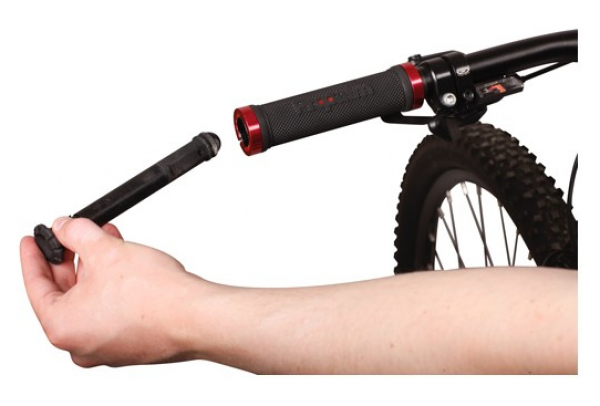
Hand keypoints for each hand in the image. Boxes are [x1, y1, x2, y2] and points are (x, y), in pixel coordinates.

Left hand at [20, 217, 211, 366]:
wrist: (196, 316)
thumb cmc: (155, 297)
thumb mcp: (107, 251)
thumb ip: (77, 234)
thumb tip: (66, 227)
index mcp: (63, 327)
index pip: (36, 286)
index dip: (33, 256)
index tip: (33, 240)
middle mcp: (81, 344)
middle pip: (65, 294)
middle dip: (71, 259)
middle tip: (72, 236)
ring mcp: (107, 347)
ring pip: (91, 301)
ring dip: (96, 270)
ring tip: (106, 242)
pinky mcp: (131, 343)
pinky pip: (111, 311)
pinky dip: (112, 287)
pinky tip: (123, 264)